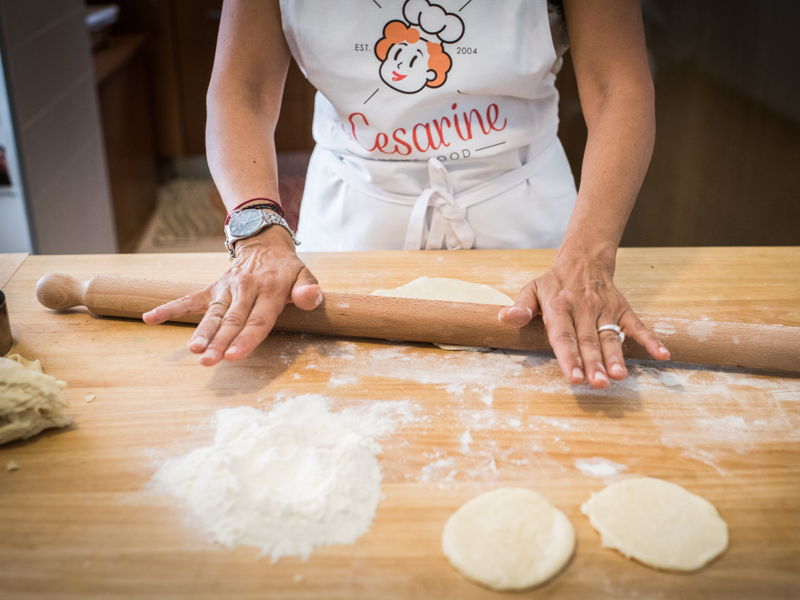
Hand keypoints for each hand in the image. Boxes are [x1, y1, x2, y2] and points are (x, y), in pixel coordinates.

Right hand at [142, 227, 321, 365]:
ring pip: (213, 314)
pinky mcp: (213, 288)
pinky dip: (170, 308)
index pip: (258, 319)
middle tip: (208, 361)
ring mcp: (226, 289)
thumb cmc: (287, 269)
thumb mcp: (304, 274)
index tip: (233, 356)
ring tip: (192, 350)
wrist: (264, 243)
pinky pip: (189, 299)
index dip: (246, 339)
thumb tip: (311, 297)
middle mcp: (245, 289)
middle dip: (220, 342)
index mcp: (270, 290)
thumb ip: (308, 290)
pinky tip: (150, 318)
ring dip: (202, 332)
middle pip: (232, 320)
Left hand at [498, 253, 669, 387]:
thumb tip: (503, 318)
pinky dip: (651, 339)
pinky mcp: (622, 309)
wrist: (583, 260)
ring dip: (616, 357)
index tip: (573, 377)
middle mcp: (583, 309)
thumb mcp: (531, 290)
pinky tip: (662, 354)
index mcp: (558, 307)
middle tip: (598, 384)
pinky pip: (638, 325)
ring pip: (611, 337)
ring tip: (620, 376)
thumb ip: (520, 307)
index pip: (563, 336)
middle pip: (588, 341)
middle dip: (593, 364)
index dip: (569, 357)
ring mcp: (605, 310)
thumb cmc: (553, 284)